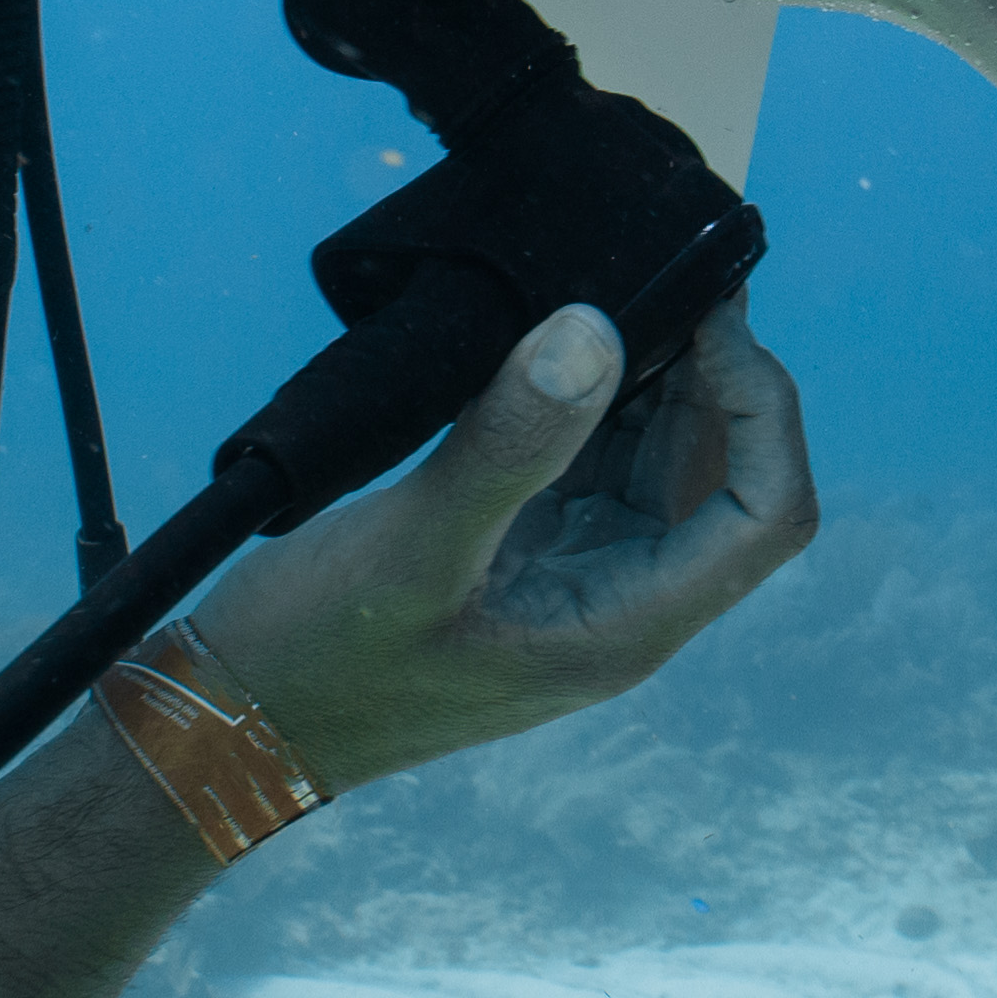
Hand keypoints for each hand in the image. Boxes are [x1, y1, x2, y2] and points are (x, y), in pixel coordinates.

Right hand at [170, 301, 811, 803]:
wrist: (230, 721)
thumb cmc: (320, 658)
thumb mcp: (413, 543)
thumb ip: (511, 442)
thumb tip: (598, 332)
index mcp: (624, 625)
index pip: (766, 516)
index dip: (766, 411)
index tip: (713, 320)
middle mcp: (620, 604)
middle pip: (729, 478)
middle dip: (721, 378)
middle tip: (672, 275)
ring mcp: (575, 577)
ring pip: (664, 464)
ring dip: (662, 380)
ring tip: (623, 288)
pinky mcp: (524, 551)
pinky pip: (596, 463)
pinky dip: (598, 398)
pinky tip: (562, 337)